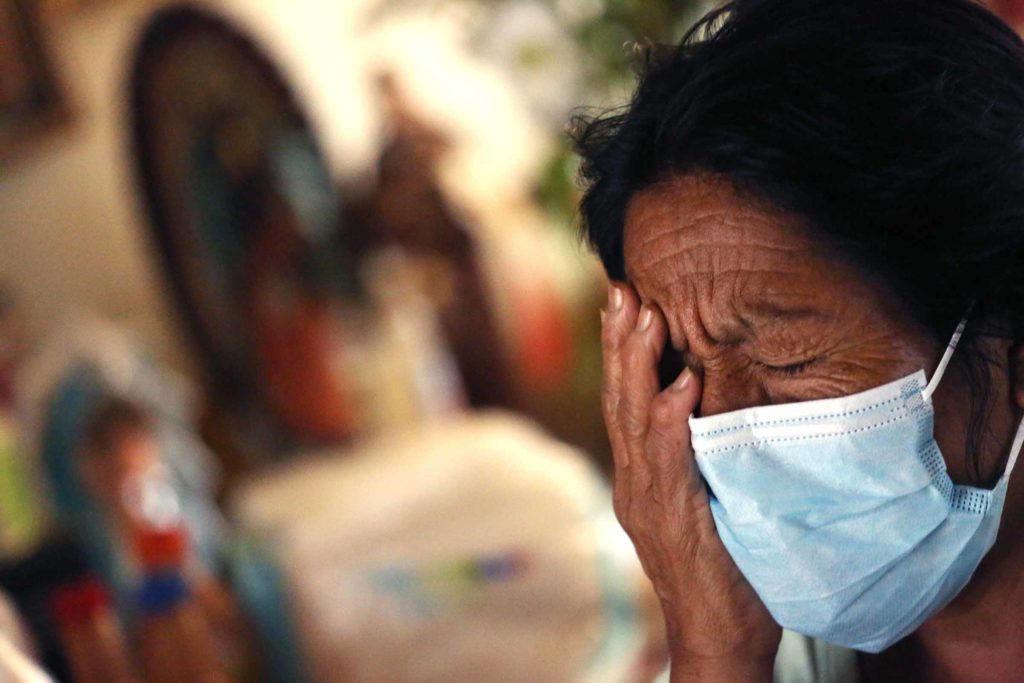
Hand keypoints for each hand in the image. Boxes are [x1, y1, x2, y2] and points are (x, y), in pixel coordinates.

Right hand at [600, 283, 780, 681]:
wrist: (715, 638)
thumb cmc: (722, 569)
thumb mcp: (704, 502)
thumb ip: (695, 458)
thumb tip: (707, 408)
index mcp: (640, 475)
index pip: (625, 402)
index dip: (622, 352)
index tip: (626, 302)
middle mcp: (635, 481)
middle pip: (619, 399)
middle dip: (620, 342)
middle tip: (622, 289)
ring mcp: (647, 500)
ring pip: (633, 420)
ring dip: (637, 366)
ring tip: (643, 315)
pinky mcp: (671, 518)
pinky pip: (668, 461)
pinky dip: (670, 420)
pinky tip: (678, 385)